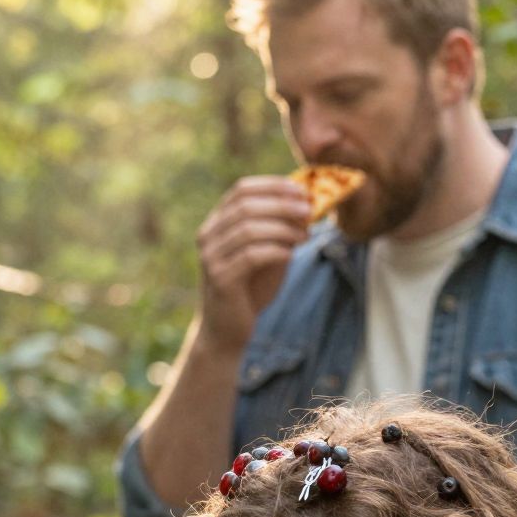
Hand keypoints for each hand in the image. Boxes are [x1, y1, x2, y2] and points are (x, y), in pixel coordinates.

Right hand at [196, 177, 310, 355]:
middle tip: (309, 211)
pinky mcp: (219, 279)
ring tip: (305, 236)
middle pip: (245, 206)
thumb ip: (279, 230)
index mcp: (216, 224)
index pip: (241, 190)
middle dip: (282, 204)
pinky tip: (291, 254)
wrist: (227, 331)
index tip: (301, 190)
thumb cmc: (250, 290)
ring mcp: (210, 258)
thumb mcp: (267, 252)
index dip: (272, 185)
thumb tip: (306, 205)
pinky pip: (251, 255)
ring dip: (283, 229)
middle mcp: (208, 237)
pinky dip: (276, 250)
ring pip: (249, 229)